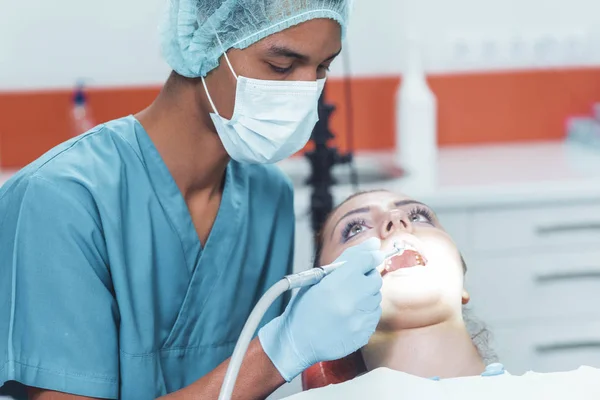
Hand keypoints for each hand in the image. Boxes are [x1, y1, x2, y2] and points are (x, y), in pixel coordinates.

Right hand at [259, 237, 384, 381]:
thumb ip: (349, 258)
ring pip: (376, 298)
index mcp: (334, 285)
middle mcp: (349, 303)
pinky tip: (349, 315)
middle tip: (351, 281)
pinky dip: (365, 312)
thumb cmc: (303, 308)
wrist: (296, 342)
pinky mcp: (363, 335)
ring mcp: (357, 322)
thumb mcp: (318, 278)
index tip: (373, 255)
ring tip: (346, 301)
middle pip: (375, 279)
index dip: (370, 256)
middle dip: (366, 277)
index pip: (365, 262)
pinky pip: (373, 316)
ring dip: (366, 296)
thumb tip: (374, 243)